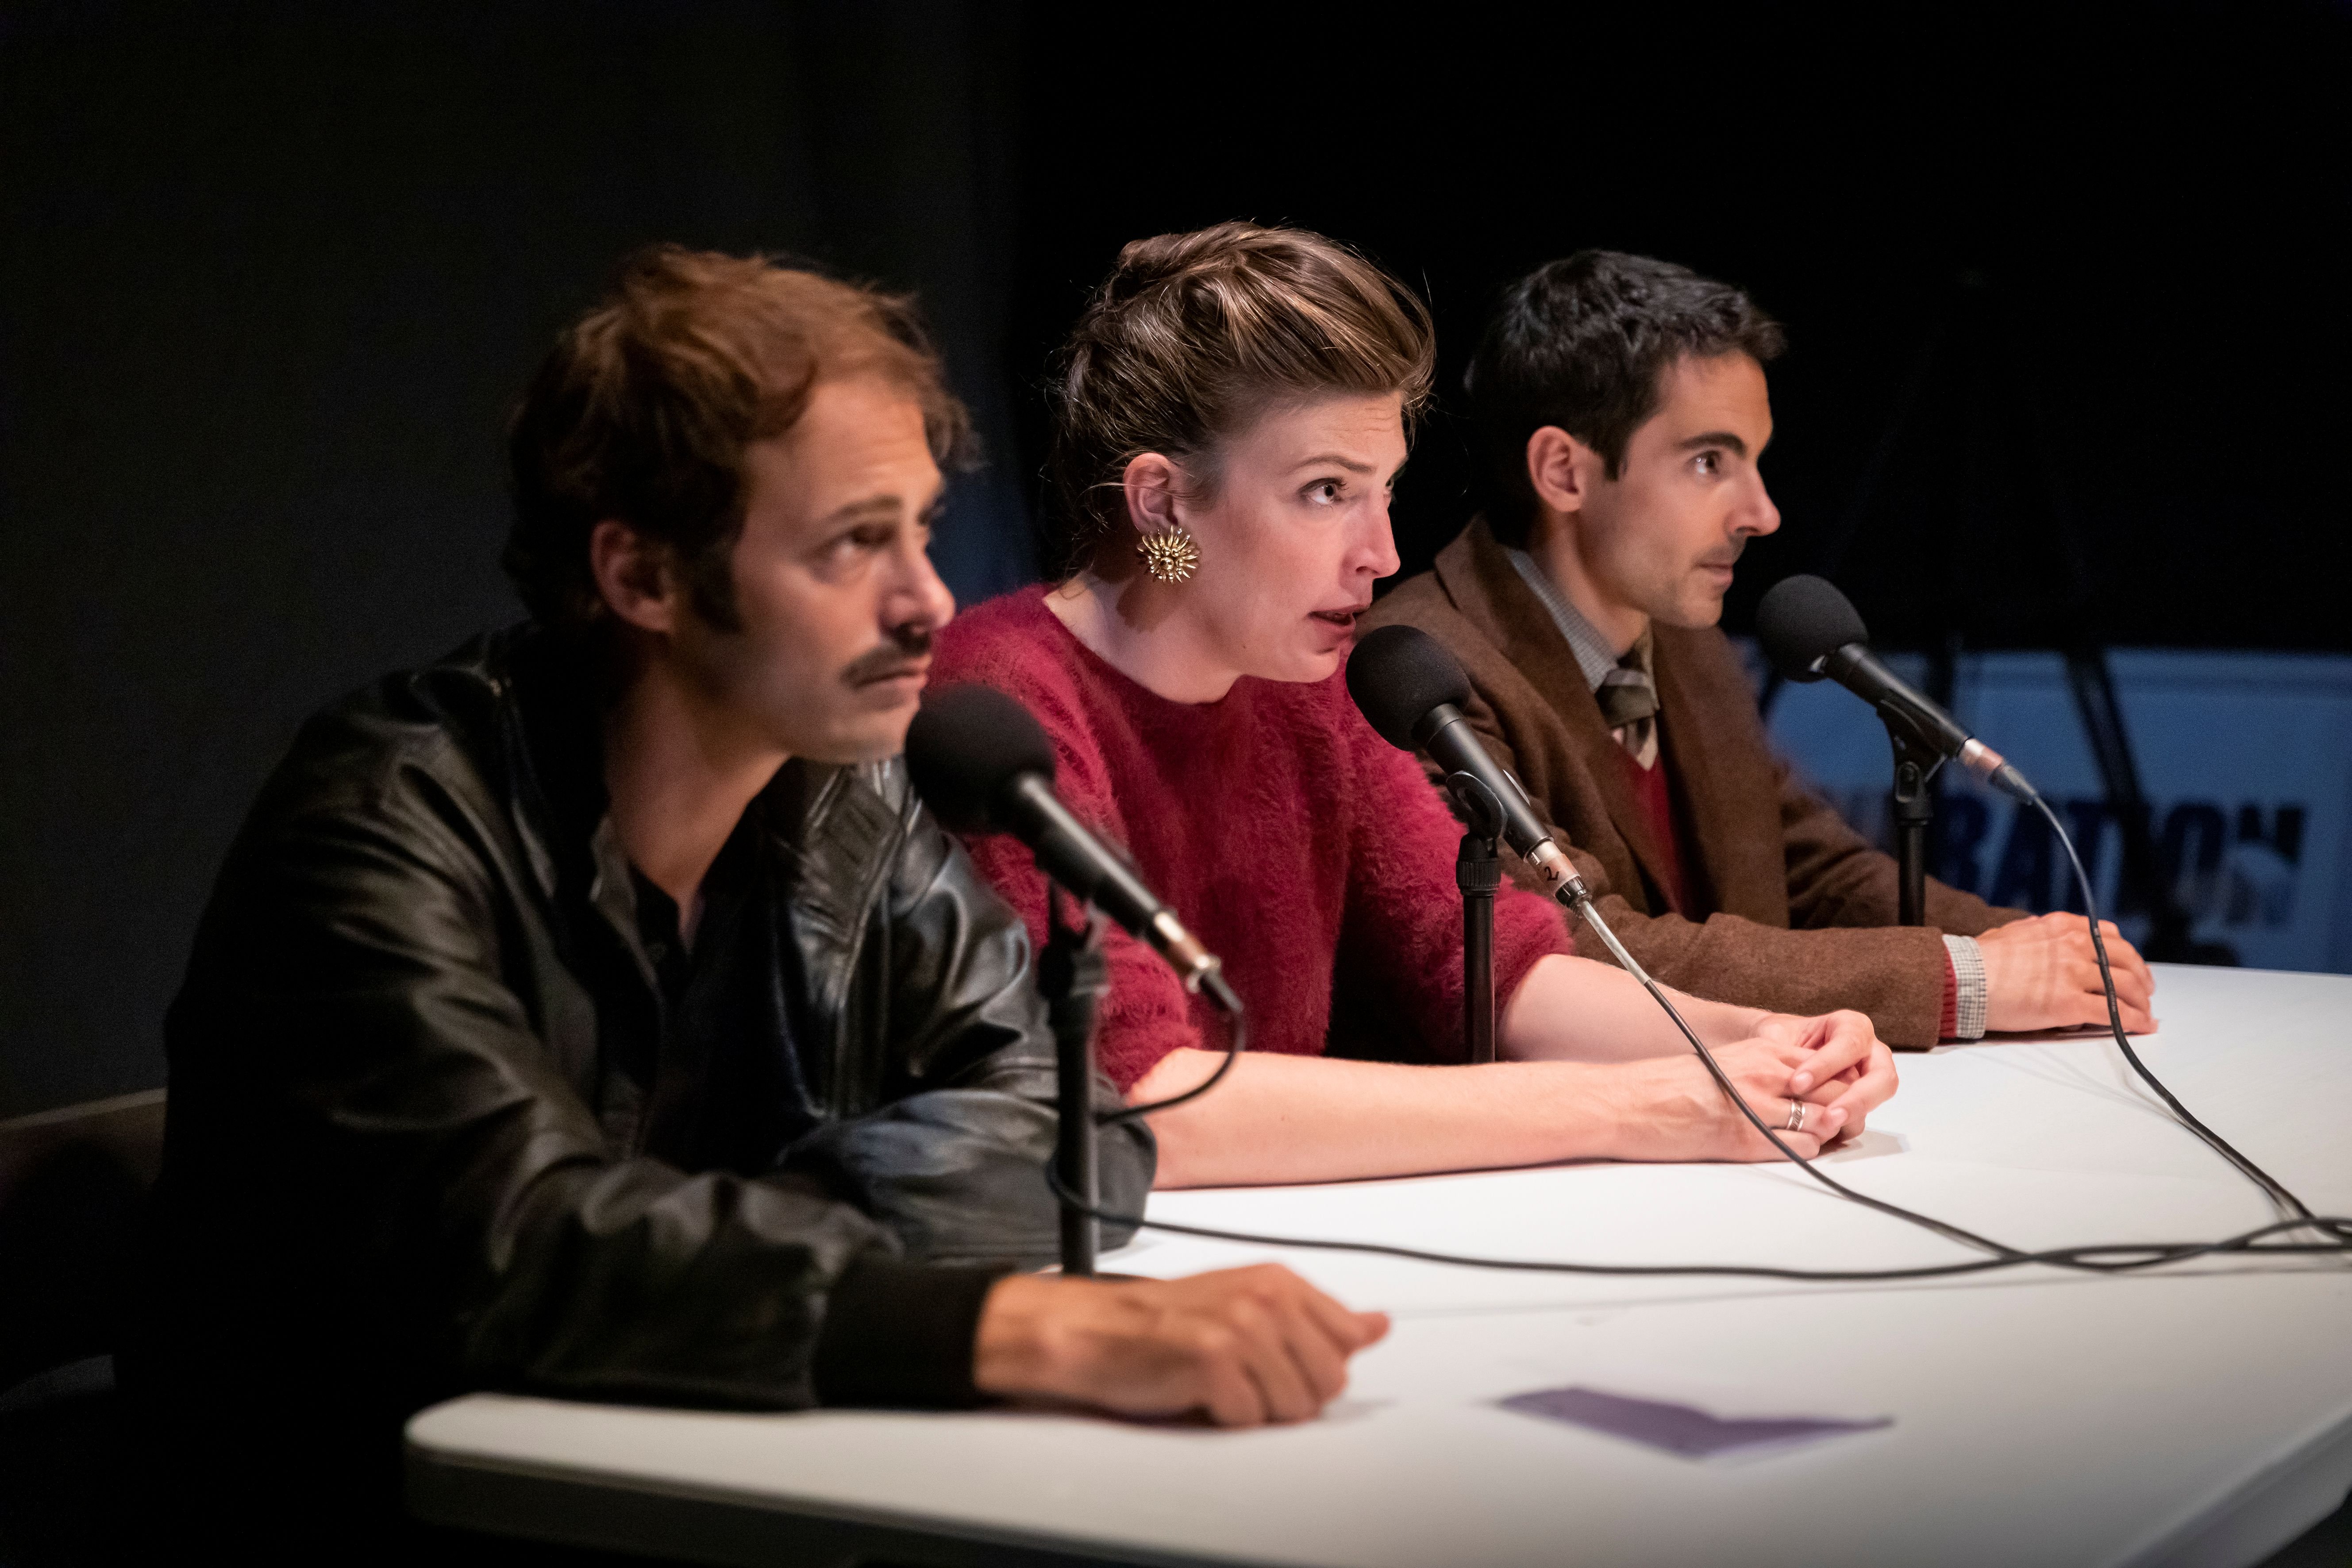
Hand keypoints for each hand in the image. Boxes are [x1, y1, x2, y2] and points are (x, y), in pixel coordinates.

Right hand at [972, 1265, 1389, 1426]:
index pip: (1346, 1343)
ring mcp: (1241, 1327)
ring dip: (1256, 1408)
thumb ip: (1318, 1319)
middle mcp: (1265, 1297)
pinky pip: (1249, 1419)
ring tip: (1221, 1383)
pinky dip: (1224, 1417)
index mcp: (1280, 1281)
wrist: (1096, 1330)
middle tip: (1244, 1377)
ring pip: (1294, 1406)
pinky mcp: (1213, 1360)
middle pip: (1327, 1381)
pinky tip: (1199, 1392)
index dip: (1313, 1367)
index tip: (1281, 1363)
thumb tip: (1376, 1325)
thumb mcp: (1252, 1304)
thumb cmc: (1166, 1320)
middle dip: (1289, 1393)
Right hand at [1600, 1009, 1895, 1161]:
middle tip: (1840, 1123)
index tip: (1836, 1097)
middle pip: (1835, 1093)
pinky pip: (1802, 1148)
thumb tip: (1797, 1089)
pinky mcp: (1748, 1140)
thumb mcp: (1726, 1062)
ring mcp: (1759, 1109)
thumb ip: (1765, 1071)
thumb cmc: (1668, 1085)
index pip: (1827, 1066)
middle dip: (1844, 1110)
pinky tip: (1793, 1150)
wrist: (1630, 1102)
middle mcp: (1767, 1076)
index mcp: (1762, 1052)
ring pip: (1825, 1122)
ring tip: (1819, 1138)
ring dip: (1828, 1133)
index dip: (1839, 1085)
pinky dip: (1807, 1152)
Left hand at [1754, 1009, 1897, 1137]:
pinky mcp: (1862, 1102)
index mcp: (1851, 1027)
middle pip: (1881, 1076)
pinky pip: (1863, 1116)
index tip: (1797, 1083)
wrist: (1778, 1049)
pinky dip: (1846, 1126)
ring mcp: (1871, 1078)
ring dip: (1855, 1115)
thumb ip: (1780, 1046)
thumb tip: (1779, 1068)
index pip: (1849, 1044)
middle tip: (1828, 1116)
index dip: (1826, 1065)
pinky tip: (1823, 1134)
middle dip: (1856, 1098)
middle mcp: (1870, 1052)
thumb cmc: (1780, 1037)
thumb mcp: (1777, 1034)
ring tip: (1825, 1127)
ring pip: (1878, 1098)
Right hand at [1976, 913, 2155, 1034]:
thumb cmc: (1978, 960)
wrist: (1963, 978)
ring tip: (2145, 1014)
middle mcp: (2074, 945)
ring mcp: (2074, 974)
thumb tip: (2050, 947)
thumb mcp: (2016, 933)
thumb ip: (2042, 937)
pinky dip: (2133, 1021)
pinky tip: (2140, 1027)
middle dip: (2142, 978)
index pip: (2108, 935)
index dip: (2124, 954)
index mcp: (2061, 927)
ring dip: (2141, 1002)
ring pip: (2126, 987)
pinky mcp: (2071, 1003)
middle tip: (2146, 993)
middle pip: (2125, 960)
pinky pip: (2114, 1013)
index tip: (2129, 965)